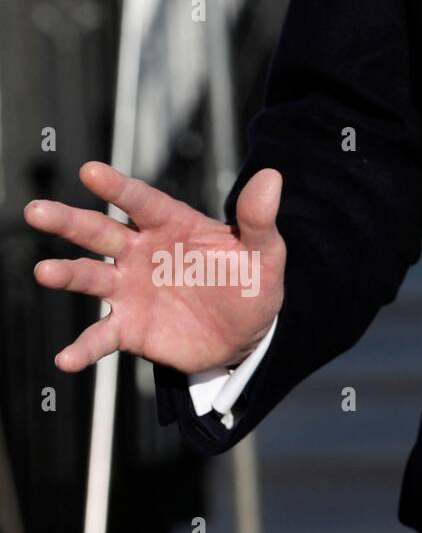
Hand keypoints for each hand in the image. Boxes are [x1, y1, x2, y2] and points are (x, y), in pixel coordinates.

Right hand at [25, 161, 285, 373]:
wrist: (246, 335)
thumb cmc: (250, 285)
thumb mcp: (263, 254)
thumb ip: (259, 220)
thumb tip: (273, 178)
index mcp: (171, 226)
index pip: (142, 202)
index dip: (118, 188)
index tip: (91, 172)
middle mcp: (141, 253)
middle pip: (100, 232)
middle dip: (69, 222)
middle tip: (37, 212)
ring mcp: (130, 290)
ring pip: (91, 278)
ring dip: (67, 275)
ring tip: (45, 273)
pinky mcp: (129, 328)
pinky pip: (101, 337)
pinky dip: (83, 349)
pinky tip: (65, 360)